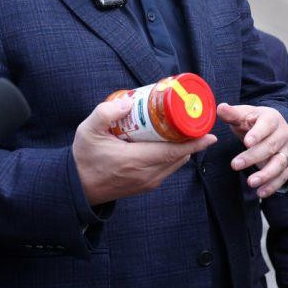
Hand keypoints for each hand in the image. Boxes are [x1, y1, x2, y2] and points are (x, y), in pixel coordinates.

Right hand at [73, 94, 216, 206]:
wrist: (77, 186)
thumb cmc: (84, 157)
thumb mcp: (88, 130)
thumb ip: (106, 113)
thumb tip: (130, 102)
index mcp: (135, 161)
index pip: (173, 152)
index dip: (194, 144)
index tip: (210, 134)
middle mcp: (146, 174)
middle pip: (179, 157)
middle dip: (191, 140)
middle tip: (195, 121)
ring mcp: (148, 182)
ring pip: (175, 164)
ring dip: (183, 148)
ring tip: (184, 129)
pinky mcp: (146, 186)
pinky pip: (167, 169)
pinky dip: (173, 156)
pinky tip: (169, 142)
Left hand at [217, 103, 287, 197]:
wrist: (275, 126)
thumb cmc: (255, 121)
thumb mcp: (244, 114)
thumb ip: (232, 114)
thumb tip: (220, 108)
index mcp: (272, 119)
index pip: (266, 125)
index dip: (258, 134)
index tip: (247, 142)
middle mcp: (283, 134)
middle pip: (270, 146)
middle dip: (253, 157)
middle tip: (235, 164)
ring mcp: (287, 150)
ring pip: (279, 163)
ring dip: (266, 174)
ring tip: (250, 182)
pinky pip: (283, 176)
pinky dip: (273, 186)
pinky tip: (260, 193)